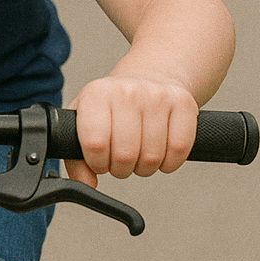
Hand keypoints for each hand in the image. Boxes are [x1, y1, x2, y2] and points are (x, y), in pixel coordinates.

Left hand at [64, 75, 197, 187]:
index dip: (98, 163)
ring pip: (152, 157)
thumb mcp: (84, 121)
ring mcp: (157, 95)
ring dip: (144, 167)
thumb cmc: (114, 105)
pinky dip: (169, 162)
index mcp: (96, 94)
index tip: (100, 161)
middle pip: (125, 155)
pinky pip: (179, 150)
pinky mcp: (183, 103)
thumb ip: (76, 156)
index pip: (95, 143)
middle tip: (120, 159)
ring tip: (139, 153)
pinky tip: (160, 151)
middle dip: (121, 169)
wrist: (148, 77)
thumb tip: (86, 183)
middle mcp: (126, 91)